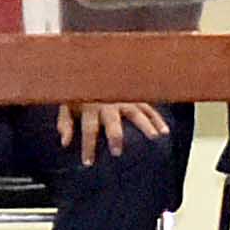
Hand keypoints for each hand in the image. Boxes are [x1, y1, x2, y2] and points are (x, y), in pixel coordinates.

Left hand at [54, 99, 169, 161]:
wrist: (91, 66)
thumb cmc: (80, 91)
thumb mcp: (66, 104)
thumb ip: (65, 123)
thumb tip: (65, 142)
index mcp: (90, 106)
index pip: (89, 129)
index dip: (88, 146)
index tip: (88, 163)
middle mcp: (108, 103)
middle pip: (112, 121)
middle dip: (115, 136)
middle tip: (118, 152)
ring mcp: (123, 99)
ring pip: (136, 113)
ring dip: (146, 125)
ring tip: (154, 138)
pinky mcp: (134, 97)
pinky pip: (148, 108)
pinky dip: (157, 119)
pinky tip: (164, 131)